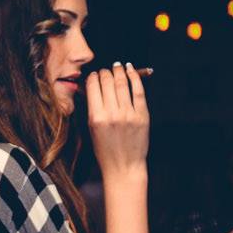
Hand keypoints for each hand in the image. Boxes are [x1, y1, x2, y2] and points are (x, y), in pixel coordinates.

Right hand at [86, 62, 149, 178]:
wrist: (124, 166)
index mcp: (96, 117)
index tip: (94, 75)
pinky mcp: (142, 115)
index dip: (93, 77)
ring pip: (122, 83)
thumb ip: (92, 109)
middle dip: (105, 72)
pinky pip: (138, 91)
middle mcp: (112, 113)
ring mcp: (129, 114)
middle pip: (108, 82)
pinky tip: (131, 70)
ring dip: (119, 71)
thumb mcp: (91, 130)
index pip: (93, 88)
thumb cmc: (105, 151)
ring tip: (117, 66)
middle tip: (105, 70)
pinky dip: (135, 77)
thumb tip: (90, 90)